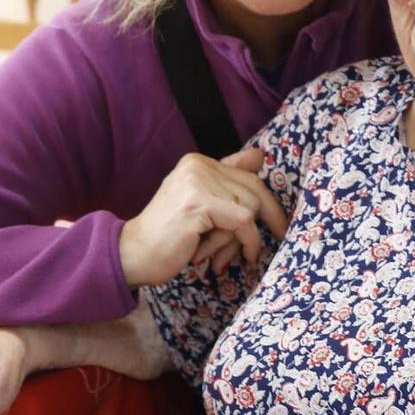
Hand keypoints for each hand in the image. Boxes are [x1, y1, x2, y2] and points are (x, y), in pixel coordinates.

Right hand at [119, 147, 288, 286]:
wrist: (134, 254)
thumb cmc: (170, 235)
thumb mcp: (201, 204)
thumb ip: (227, 181)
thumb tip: (260, 155)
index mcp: (197, 162)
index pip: (248, 177)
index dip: (268, 204)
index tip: (280, 226)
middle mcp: (198, 166)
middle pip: (254, 190)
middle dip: (266, 221)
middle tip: (263, 248)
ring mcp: (197, 183)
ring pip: (250, 207)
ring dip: (243, 239)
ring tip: (224, 257)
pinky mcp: (199, 204)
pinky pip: (243, 221)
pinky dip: (246, 241)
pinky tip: (234, 258)